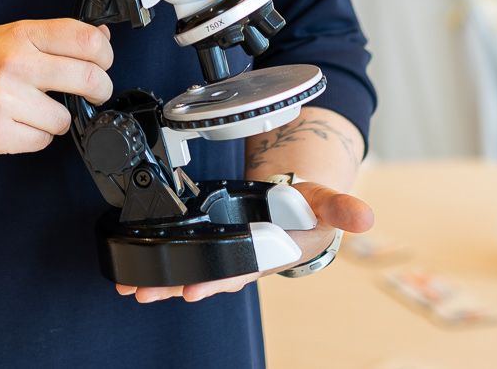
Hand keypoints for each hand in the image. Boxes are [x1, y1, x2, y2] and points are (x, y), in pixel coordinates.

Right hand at [0, 19, 112, 164]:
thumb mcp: (0, 40)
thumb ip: (48, 39)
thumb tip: (99, 36)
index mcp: (18, 34)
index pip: (84, 38)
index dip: (104, 55)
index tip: (102, 65)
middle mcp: (14, 62)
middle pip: (89, 77)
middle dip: (98, 90)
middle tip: (90, 93)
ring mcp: (6, 98)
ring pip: (65, 118)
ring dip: (55, 121)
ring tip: (28, 112)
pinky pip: (42, 141)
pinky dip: (33, 138)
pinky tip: (11, 126)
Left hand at [115, 181, 374, 303]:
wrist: (302, 212)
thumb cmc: (311, 212)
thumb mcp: (328, 205)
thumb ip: (343, 208)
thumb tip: (365, 216)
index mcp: (269, 253)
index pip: (240, 270)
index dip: (217, 280)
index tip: (193, 289)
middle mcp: (244, 260)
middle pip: (206, 276)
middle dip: (176, 284)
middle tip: (145, 292)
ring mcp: (226, 254)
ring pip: (191, 271)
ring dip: (162, 281)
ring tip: (131, 288)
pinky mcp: (212, 245)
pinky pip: (184, 257)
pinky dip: (160, 265)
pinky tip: (134, 273)